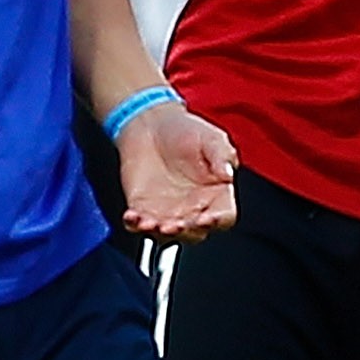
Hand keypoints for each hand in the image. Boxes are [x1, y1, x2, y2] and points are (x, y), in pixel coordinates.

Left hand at [115, 103, 237, 242]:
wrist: (151, 124)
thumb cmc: (185, 131)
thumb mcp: (212, 138)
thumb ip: (222, 155)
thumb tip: (227, 174)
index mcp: (217, 194)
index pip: (224, 216)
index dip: (218, 221)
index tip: (207, 218)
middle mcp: (194, 208)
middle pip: (194, 232)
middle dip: (184, 231)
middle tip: (175, 224)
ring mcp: (168, 212)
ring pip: (166, 234)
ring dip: (159, 233)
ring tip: (151, 223)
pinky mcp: (144, 210)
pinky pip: (139, 225)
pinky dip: (135, 225)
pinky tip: (132, 216)